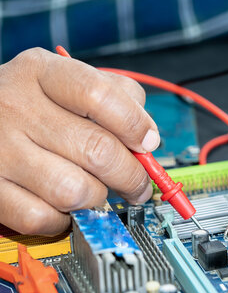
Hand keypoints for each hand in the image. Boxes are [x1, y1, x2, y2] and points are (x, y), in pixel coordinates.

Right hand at [0, 48, 158, 234]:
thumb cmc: (31, 103)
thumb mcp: (66, 81)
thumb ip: (114, 95)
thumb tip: (148, 135)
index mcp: (40, 73)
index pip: (100, 95)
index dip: (135, 124)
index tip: (148, 143)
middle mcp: (16, 108)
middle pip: (98, 150)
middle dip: (132, 176)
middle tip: (137, 184)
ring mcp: (0, 150)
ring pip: (75, 191)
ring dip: (98, 198)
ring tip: (97, 191)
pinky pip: (42, 217)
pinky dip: (63, 219)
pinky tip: (64, 205)